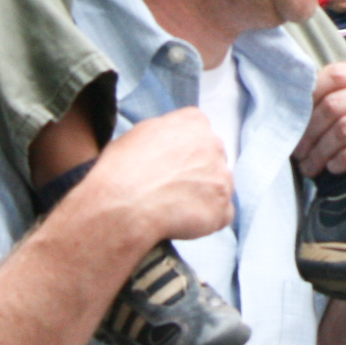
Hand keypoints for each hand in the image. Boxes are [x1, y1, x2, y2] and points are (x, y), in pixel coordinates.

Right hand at [69, 109, 233, 247]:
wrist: (124, 206)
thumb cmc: (122, 170)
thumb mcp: (138, 133)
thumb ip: (165, 131)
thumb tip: (170, 141)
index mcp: (194, 122)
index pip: (199, 132)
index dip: (184, 152)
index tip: (172, 165)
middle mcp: (214, 144)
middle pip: (212, 158)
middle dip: (197, 172)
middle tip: (172, 188)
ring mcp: (222, 176)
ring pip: (218, 186)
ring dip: (203, 196)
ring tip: (174, 208)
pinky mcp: (222, 206)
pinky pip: (222, 214)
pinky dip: (207, 220)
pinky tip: (185, 222)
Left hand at [294, 62, 345, 189]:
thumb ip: (341, 106)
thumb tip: (295, 110)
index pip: (335, 74)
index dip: (309, 98)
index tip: (297, 124)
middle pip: (334, 105)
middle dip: (310, 133)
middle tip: (300, 155)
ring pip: (345, 128)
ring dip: (321, 151)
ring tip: (312, 168)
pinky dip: (345, 160)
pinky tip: (335, 169)